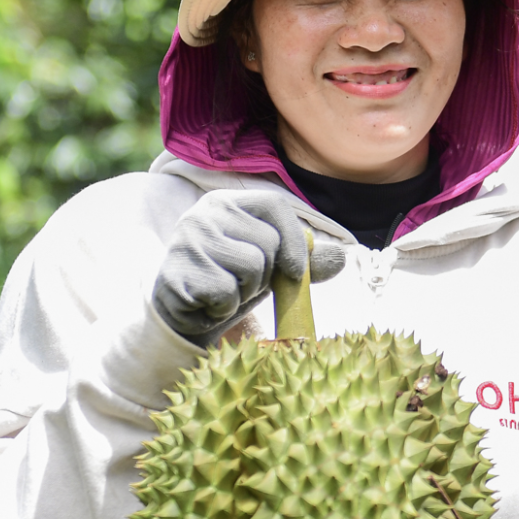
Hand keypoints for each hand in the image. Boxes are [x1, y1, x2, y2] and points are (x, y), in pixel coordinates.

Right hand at [151, 189, 307, 344]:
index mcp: (228, 202)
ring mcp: (187, 240)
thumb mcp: (270, 268)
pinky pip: (225, 292)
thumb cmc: (231, 283)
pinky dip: (224, 307)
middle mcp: (204, 213)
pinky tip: (208, 303)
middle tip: (241, 282)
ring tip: (226, 291)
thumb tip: (342, 257)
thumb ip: (304, 262)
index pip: (274, 204)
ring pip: (250, 266)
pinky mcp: (175, 271)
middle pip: (267, 241)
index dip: (295, 239)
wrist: (185, 316)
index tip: (297, 271)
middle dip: (264, 274)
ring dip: (245, 291)